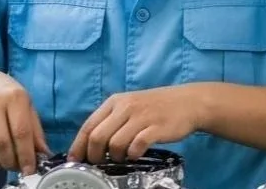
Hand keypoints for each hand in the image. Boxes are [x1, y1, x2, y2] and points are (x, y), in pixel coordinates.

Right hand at [0, 68, 48, 174]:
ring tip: (2, 163)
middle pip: (0, 143)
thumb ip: (35, 130)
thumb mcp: (27, 106)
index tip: (30, 169)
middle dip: (9, 161)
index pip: (21, 132)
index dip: (26, 155)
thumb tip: (43, 154)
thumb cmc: (8, 96)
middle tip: (15, 167)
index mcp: (15, 97)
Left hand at [69, 86, 204, 163]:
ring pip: (115, 144)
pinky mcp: (156, 127)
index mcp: (115, 102)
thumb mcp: (130, 106)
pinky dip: (133, 154)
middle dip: (94, 156)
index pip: (88, 126)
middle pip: (97, 137)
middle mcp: (126, 107)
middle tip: (99, 163)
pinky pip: (136, 146)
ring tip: (122, 157)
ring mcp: (142, 117)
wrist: (189, 102)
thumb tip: (89, 145)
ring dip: (115, 157)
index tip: (76, 161)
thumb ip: (111, 121)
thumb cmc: (157, 106)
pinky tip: (136, 154)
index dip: (78, 147)